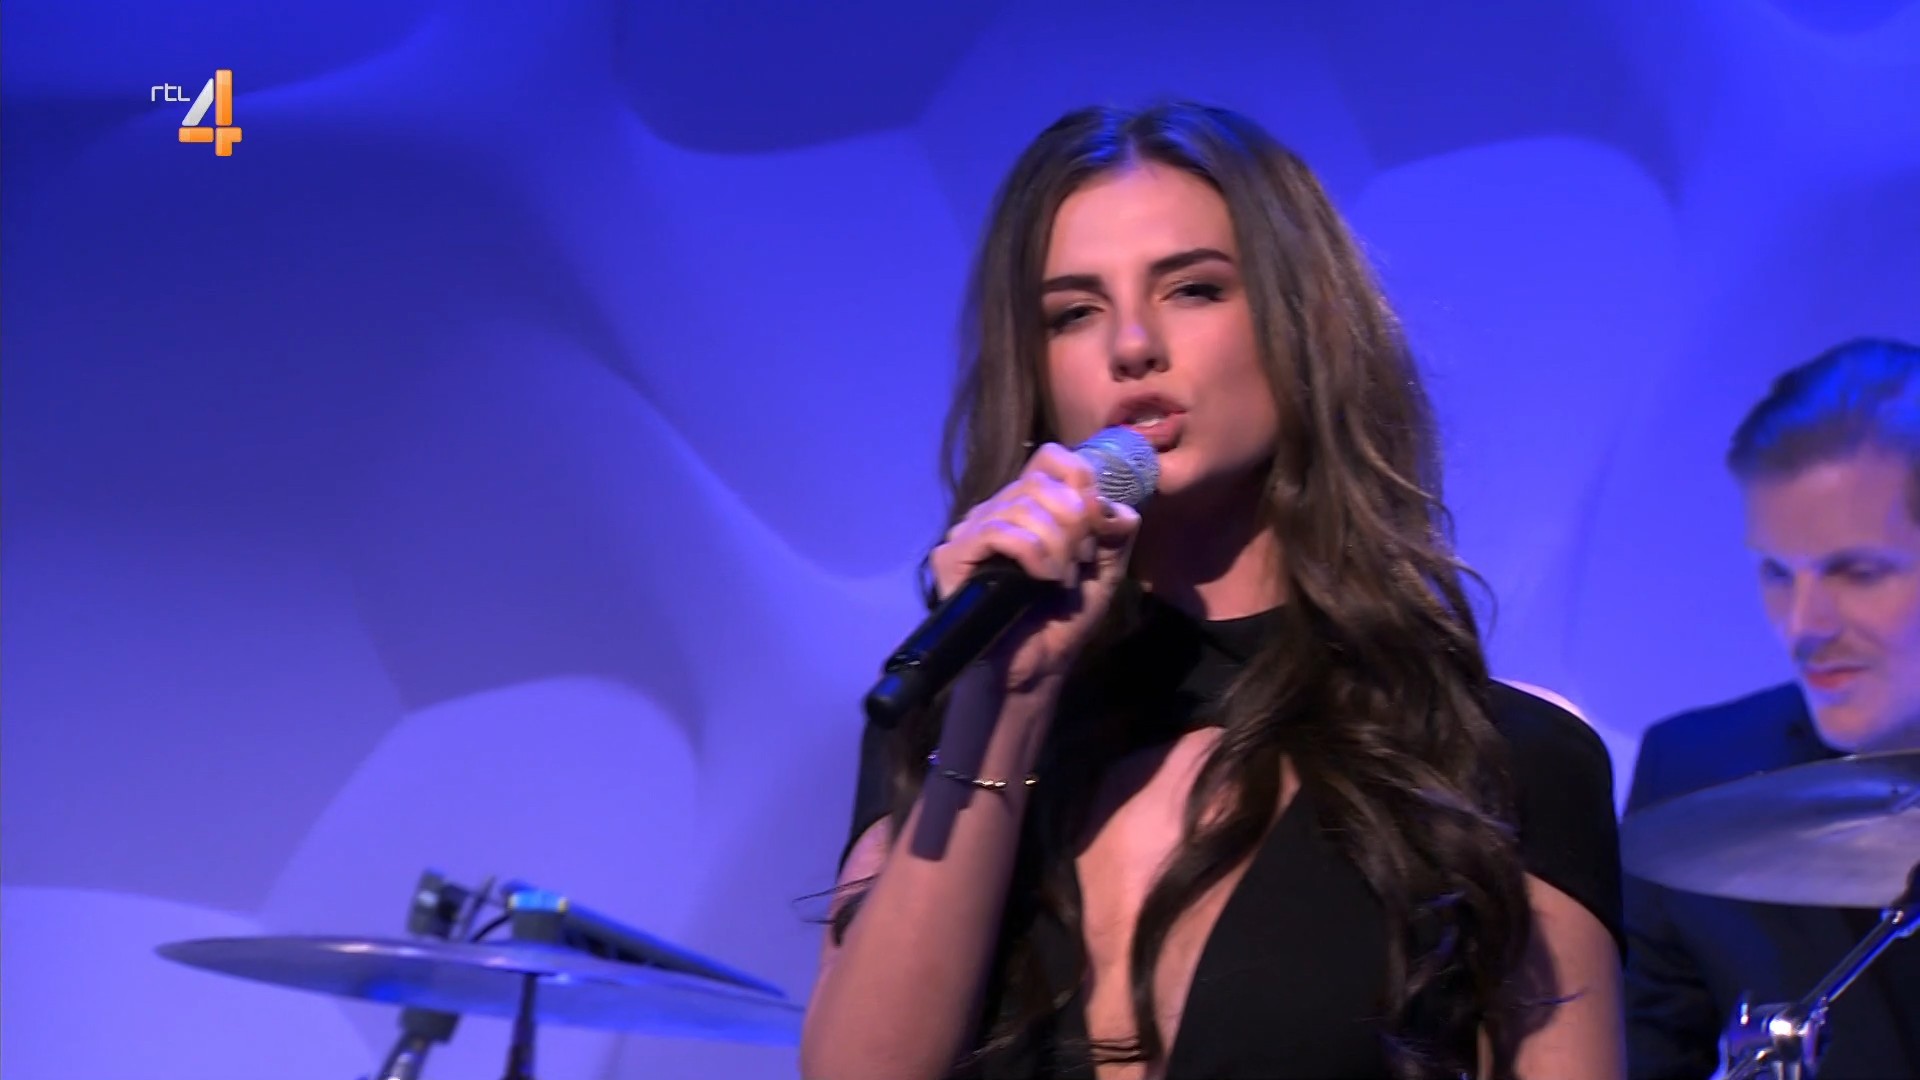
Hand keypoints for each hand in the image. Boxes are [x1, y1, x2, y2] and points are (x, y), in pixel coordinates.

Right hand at [927, 442, 1142, 694]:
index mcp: (1029, 505)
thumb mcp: (1104, 571)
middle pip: (1041, 482)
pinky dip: (1033, 554)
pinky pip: (998, 531)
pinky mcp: (951, 557)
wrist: (1035, 669)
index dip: (1079, 478)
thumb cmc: (1063, 620)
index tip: (1095, 519)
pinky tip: (1042, 579)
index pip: (1050, 457)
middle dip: (1075, 523)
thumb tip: (1115, 507)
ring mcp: (970, 531)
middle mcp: (996, 510)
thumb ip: (1115, 533)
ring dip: (1057, 545)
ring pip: (1022, 506)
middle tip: (1079, 562)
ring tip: (1060, 578)